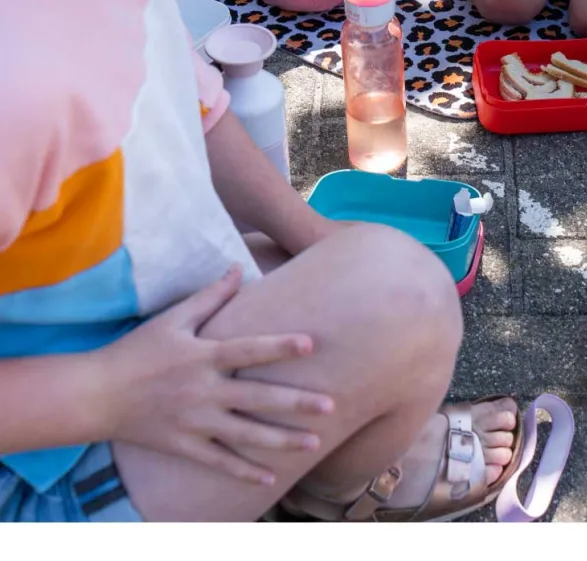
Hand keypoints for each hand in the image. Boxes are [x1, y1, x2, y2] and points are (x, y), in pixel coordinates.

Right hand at [103, 266, 333, 484]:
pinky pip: (218, 462)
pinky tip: (272, 479)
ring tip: (315, 443)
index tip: (311, 343)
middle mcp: (202, 391)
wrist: (93, 395)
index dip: (280, 346)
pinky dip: (244, 472)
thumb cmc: (136, 351)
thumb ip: (210, 296)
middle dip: (296, 403)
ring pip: (245, 435)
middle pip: (257, 398)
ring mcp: (194, 422)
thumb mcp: (171, 319)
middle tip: (332, 405)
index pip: (248, 350)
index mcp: (202, 357)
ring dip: (282, 440)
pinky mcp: (183, 445)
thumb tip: (238, 268)